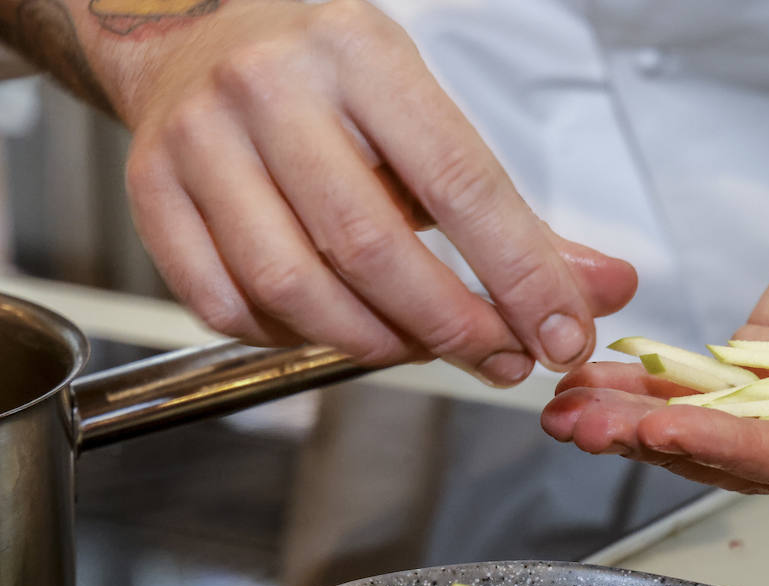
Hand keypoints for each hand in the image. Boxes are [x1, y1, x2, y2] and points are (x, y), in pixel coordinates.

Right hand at [117, 0, 634, 382]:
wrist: (196, 29)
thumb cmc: (333, 81)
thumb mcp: (429, 119)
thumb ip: (519, 217)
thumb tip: (606, 289)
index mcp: (362, 57)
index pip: (460, 185)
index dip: (521, 277)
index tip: (563, 336)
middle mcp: (272, 91)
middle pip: (373, 248)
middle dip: (454, 327)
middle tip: (502, 359)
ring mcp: (200, 143)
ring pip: (295, 287)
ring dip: (377, 343)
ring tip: (424, 348)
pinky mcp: (152, 194)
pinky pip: (227, 305)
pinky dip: (294, 340)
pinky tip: (337, 329)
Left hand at [541, 141, 768, 490]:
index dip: (733, 449)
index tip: (661, 429)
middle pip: (746, 457)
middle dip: (662, 443)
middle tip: (584, 427)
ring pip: (715, 429)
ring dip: (640, 424)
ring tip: (566, 413)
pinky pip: (705, 387)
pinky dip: (651, 387)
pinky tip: (595, 384)